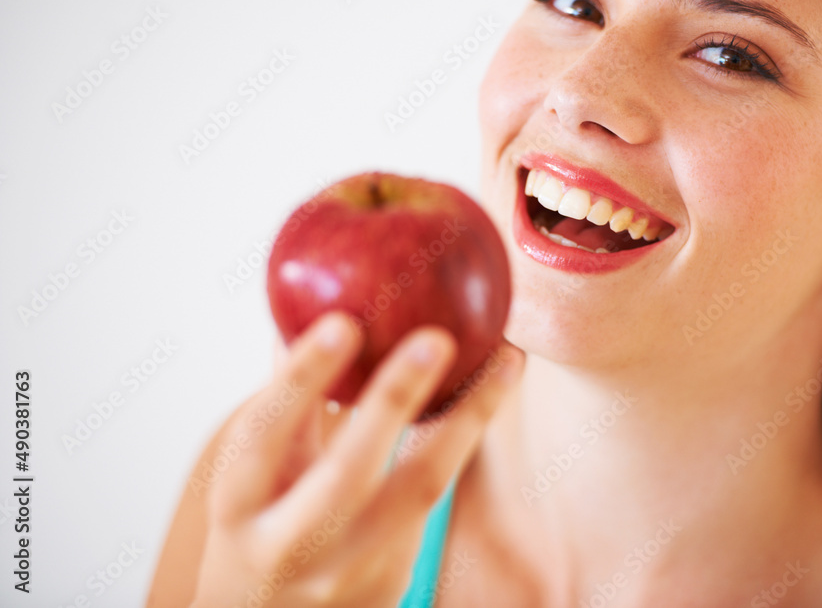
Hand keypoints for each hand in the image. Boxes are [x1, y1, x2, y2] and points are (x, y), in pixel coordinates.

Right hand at [191, 312, 522, 606]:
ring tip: (507, 361)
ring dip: (468, 419)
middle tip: (438, 337)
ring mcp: (343, 575)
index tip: (344, 323)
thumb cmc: (253, 531)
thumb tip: (309, 317)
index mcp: (238, 508)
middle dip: (394, 399)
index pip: (264, 436)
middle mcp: (287, 548)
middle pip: (348, 473)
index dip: (301, 379)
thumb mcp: (250, 477)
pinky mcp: (388, 586)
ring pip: (418, 492)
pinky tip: (487, 397)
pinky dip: (461, 443)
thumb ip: (284, 409)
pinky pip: (431, 503)